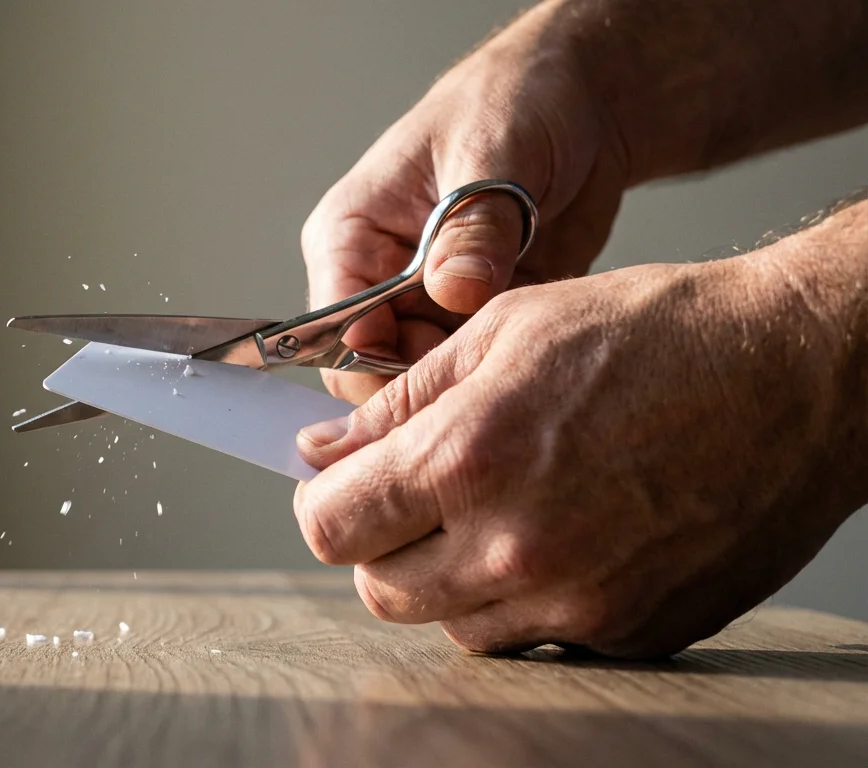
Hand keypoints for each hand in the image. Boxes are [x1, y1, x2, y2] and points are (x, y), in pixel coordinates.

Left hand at [292, 255, 860, 657]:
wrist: (800, 372)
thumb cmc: (661, 332)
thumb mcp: (508, 328)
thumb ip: (400, 402)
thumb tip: (324, 449)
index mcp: (473, 458)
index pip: (332, 526)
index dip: (324, 503)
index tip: (339, 487)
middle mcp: (518, 545)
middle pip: (382, 590)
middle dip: (382, 543)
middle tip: (416, 496)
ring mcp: (579, 601)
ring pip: (454, 624)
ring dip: (451, 577)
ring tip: (501, 507)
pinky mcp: (632, 630)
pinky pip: (538, 636)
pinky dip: (529, 597)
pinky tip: (567, 532)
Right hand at [302, 19, 629, 404]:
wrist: (584, 103)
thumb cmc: (512, 100)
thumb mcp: (492, 152)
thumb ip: (473, 226)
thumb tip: (453, 290)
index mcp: (350, 235)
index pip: (335, 329)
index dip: (374, 364)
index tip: (434, 374)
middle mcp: (380, 277)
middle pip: (378, 367)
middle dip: (432, 377)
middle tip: (490, 365)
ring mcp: (430, 301)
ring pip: (432, 375)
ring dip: (475, 371)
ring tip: (520, 340)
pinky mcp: (479, 315)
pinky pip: (481, 364)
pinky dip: (509, 361)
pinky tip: (537, 334)